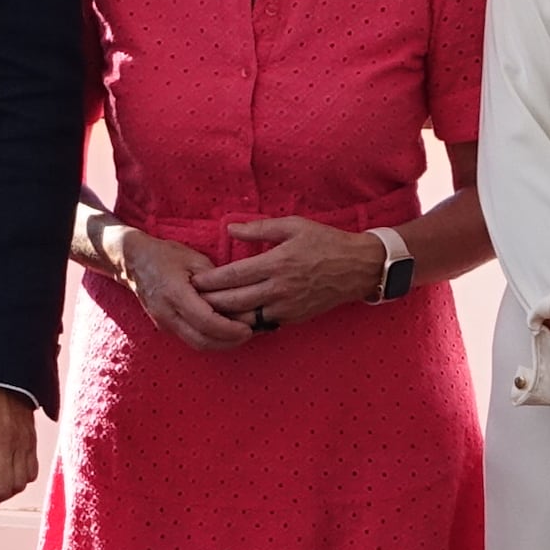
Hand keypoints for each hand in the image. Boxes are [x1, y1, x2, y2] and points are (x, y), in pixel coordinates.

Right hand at [101, 223, 256, 350]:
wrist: (134, 262)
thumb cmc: (165, 255)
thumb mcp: (194, 259)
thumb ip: (216, 279)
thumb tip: (241, 295)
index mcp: (174, 293)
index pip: (206, 321)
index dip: (230, 329)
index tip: (249, 328)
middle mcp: (167, 313)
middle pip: (202, 341)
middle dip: (230, 342)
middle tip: (251, 333)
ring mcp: (164, 323)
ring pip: (197, 344)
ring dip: (221, 344)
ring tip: (242, 334)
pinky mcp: (165, 326)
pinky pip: (191, 339)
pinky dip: (211, 339)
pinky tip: (226, 331)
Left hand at [192, 217, 389, 330]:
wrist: (358, 268)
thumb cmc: (325, 242)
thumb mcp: (294, 226)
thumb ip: (260, 228)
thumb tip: (230, 228)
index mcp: (277, 262)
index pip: (233, 275)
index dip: (210, 281)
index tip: (193, 281)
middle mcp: (280, 288)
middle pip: (234, 301)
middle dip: (210, 302)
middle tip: (191, 300)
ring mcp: (287, 306)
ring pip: (246, 318)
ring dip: (224, 316)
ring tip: (206, 311)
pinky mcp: (294, 318)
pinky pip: (263, 324)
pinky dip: (245, 322)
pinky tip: (232, 318)